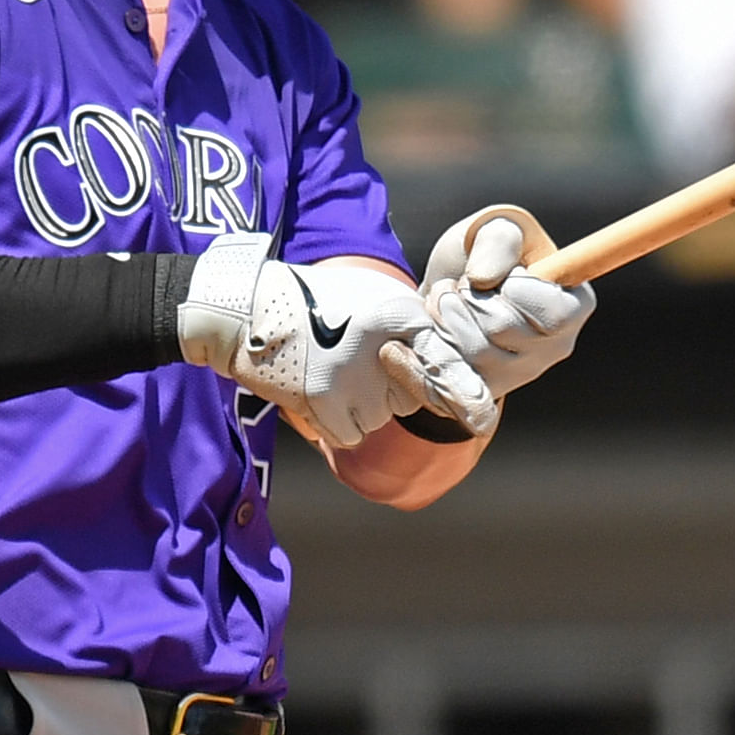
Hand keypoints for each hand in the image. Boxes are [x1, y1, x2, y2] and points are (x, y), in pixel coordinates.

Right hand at [179, 237, 487, 449]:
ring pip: (378, 420)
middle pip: (409, 399)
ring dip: (358, 408)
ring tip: (329, 368)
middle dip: (387, 391)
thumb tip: (452, 374)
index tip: (482, 420)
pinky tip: (315, 388)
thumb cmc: (317, 304)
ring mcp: (355, 374)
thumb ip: (414, 331)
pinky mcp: (325, 397)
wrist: (252, 307)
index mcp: (403, 314)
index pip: (445, 363)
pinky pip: (350, 435)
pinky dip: (335, 423)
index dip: (464, 394)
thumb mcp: (375, 299)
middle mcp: (385, 344)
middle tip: (349, 358)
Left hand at [418, 204, 592, 411]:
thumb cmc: (483, 256)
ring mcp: (517, 376)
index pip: (552, 314)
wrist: (449, 287)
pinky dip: (429, 345)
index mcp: (573, 307)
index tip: (507, 276)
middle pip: (502, 330)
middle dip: (469, 296)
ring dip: (445, 314)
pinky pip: (447, 374)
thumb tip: (481, 278)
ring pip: (471, 351)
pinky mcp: (480, 391)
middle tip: (464, 284)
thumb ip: (497, 241)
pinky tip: (431, 329)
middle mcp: (554, 348)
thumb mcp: (496, 229)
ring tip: (447, 301)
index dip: (516, 288)